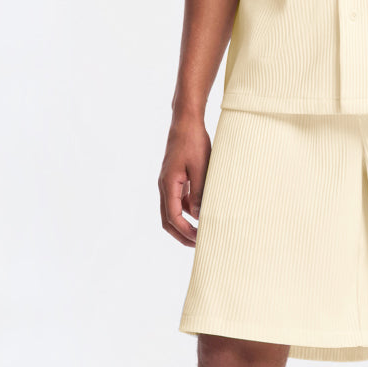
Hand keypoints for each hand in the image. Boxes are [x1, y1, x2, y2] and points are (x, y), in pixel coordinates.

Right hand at [158, 118, 211, 246]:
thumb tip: (200, 215)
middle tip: (198, 244)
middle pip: (168, 219)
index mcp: (168, 185)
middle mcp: (164, 186)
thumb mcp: (201, 168)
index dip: (185, 232)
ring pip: (172, 210)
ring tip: (203, 229)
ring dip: (184, 223)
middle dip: (181, 234)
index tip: (199, 240)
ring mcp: (168, 182)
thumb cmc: (193, 142)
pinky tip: (201, 209)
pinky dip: (188, 209)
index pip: (173, 217)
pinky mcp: (175, 178)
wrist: (185, 122)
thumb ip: (200, 193)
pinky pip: (178, 199)